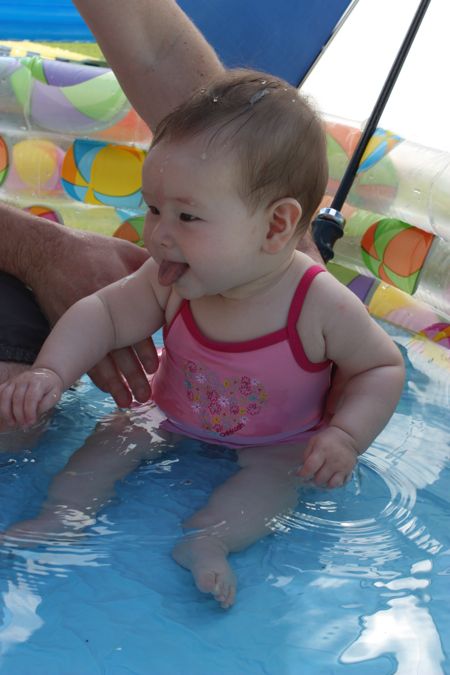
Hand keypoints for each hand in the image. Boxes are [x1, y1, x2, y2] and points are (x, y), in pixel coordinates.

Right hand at [0, 367, 62, 427]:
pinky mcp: (8, 382)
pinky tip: (4, 413)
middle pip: (17, 398)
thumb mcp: (55, 395)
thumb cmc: (51, 387)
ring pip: (5, 395)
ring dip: (7, 411)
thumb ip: (46, 404)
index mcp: (38, 382)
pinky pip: (0, 391)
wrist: (46, 374)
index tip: (31, 422)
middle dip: (19, 414)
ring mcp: (15, 380)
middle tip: (23, 425)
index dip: (29, 412)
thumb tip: (35, 413)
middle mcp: (24, 379)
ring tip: (12, 423)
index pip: (31, 397)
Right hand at [28, 227, 158, 404]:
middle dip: (133, 375)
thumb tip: (176, 274)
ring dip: (116, 383)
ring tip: (129, 401)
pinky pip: (84, 358)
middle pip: (119, 350)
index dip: (145, 349)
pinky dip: (97, 376)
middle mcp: (101, 313)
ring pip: (101, 360)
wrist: (49, 253)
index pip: (135, 326)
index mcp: (117, 294)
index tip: (156, 366)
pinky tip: (109, 390)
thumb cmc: (92, 250)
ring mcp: (84, 322)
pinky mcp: (69, 328)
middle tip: (146, 395)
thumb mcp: (123, 252)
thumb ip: (148, 266)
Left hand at [297, 426, 358, 487]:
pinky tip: (331, 478)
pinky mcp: (350, 471)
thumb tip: (303, 469)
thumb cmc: (327, 439)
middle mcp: (333, 460)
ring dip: (324, 483)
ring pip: (331, 484)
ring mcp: (343, 467)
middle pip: (320, 478)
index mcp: (322, 450)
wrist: (347, 436)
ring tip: (322, 478)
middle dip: (313, 479)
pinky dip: (334, 483)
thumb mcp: (313, 441)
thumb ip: (306, 455)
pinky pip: (341, 484)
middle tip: (312, 474)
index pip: (310, 467)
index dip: (302, 473)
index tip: (299, 474)